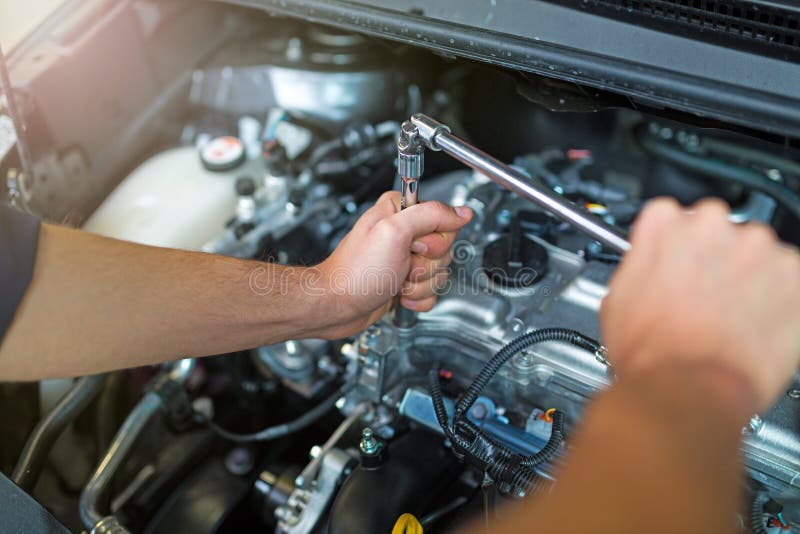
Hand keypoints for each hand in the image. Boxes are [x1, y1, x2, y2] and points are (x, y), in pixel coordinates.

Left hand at [312, 191, 471, 338]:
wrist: (336, 305)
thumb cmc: (355, 272)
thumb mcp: (395, 232)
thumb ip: (431, 215)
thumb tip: (462, 212)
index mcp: (401, 212)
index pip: (443, 221)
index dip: (433, 240)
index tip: (413, 247)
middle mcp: (404, 233)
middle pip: (445, 249)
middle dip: (425, 266)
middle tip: (402, 265)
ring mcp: (406, 259)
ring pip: (440, 272)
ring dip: (420, 284)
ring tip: (396, 281)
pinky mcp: (406, 281)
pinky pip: (432, 291)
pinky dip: (418, 298)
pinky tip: (398, 295)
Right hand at [600, 197, 799, 410]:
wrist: (691, 388)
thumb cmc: (653, 353)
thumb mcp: (618, 298)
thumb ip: (640, 262)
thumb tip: (649, 262)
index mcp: (664, 224)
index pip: (671, 215)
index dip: (673, 244)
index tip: (676, 263)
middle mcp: (712, 226)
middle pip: (716, 227)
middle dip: (713, 256)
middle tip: (704, 294)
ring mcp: (756, 247)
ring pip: (755, 249)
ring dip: (747, 273)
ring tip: (731, 313)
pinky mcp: (794, 274)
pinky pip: (789, 274)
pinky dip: (778, 294)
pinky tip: (754, 320)